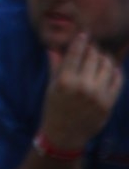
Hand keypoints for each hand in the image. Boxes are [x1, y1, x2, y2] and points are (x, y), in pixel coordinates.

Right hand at [40, 33, 122, 151]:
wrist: (65, 134)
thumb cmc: (54, 108)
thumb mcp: (51, 87)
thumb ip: (55, 66)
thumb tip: (53, 48)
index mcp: (64, 80)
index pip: (76, 53)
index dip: (81, 41)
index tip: (85, 34)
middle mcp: (82, 86)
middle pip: (93, 57)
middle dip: (94, 49)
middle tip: (93, 47)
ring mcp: (97, 95)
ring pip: (107, 66)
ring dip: (105, 59)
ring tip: (102, 58)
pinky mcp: (108, 103)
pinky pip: (117, 81)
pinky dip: (115, 72)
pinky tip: (112, 69)